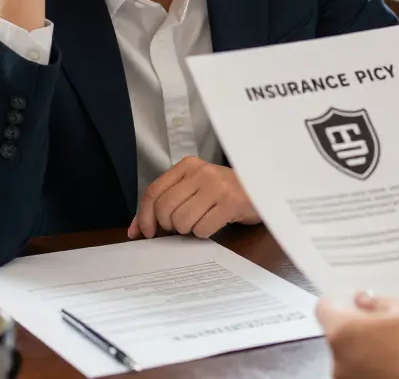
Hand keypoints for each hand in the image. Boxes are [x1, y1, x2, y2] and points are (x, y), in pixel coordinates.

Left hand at [127, 157, 260, 239]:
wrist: (263, 189)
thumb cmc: (224, 192)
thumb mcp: (194, 188)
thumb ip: (164, 203)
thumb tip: (135, 229)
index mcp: (188, 165)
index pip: (153, 191)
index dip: (144, 216)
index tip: (146, 232)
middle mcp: (201, 172)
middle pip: (164, 209)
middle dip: (167, 226)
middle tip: (180, 227)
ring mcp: (217, 186)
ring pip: (181, 221)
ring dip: (188, 230)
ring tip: (200, 222)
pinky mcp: (231, 203)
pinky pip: (202, 229)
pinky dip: (204, 233)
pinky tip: (213, 224)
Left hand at [317, 292, 398, 378]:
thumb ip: (380, 303)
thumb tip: (362, 301)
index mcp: (344, 332)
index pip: (325, 308)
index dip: (341, 303)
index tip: (358, 305)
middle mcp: (338, 360)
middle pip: (339, 336)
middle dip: (358, 330)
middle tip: (388, 328)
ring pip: (351, 358)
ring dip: (367, 352)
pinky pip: (362, 374)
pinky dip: (374, 370)